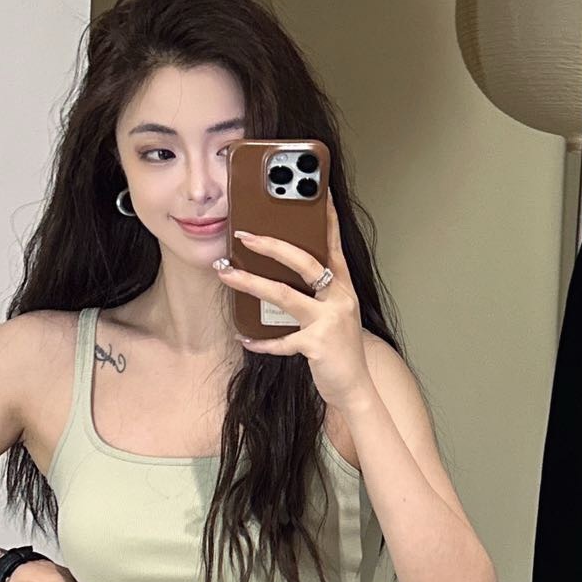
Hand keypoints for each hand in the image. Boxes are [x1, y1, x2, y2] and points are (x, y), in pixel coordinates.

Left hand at [214, 191, 370, 408]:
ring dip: (250, 283)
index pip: (333, 245)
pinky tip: (244, 336)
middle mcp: (339, 298)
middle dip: (271, 246)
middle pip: (303, 262)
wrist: (355, 387)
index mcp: (342, 287)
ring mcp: (329, 321)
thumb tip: (279, 275)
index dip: (327, 219)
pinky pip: (280, 340)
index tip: (318, 193)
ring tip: (226, 273)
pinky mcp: (317, 344)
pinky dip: (259, 340)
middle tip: (244, 235)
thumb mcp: (334, 314)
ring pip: (284, 295)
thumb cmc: (339, 348)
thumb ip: (315, 293)